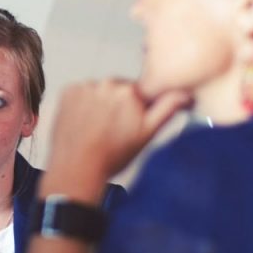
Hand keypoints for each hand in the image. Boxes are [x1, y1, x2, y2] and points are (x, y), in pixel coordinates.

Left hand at [41, 79, 189, 202]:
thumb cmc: (111, 156)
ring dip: (99, 104)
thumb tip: (185, 93)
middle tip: (112, 130)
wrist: (76, 168)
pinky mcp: (67, 92)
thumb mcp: (147, 134)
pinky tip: (83, 123)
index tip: (129, 123)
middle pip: (118, 90)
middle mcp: (107, 83)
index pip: (140, 92)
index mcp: (130, 91)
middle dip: (118, 105)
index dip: (136, 109)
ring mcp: (85, 87)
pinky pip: (80, 93)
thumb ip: (167, 109)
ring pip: (98, 91)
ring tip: (96, 128)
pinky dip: (81, 104)